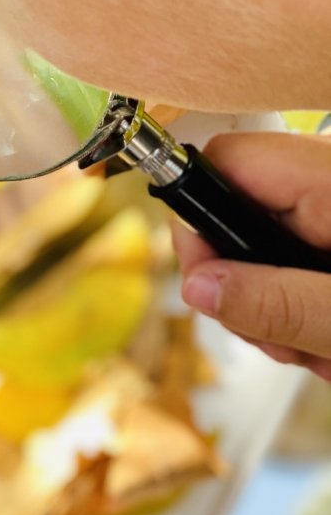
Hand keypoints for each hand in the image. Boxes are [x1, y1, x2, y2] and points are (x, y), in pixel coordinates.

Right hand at [172, 133, 330, 377]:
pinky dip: (304, 311)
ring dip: (276, 312)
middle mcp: (329, 183)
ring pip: (265, 251)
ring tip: (320, 353)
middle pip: (237, 213)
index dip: (197, 218)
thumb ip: (278, 303)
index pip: (225, 161)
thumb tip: (197, 288)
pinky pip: (299, 267)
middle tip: (276, 339)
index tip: (205, 280)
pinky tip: (330, 344)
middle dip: (241, 286)